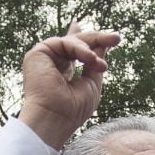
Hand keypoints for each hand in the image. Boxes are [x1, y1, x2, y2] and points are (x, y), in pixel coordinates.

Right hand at [19, 26, 120, 149]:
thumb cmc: (73, 110)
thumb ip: (95, 62)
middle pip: (75, 42)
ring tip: (100, 64)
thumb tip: (103, 44)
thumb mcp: (92, 83)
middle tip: (117, 38)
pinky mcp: (37, 54)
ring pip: (71, 41)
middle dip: (97, 38)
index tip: (102, 35)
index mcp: (62, 73)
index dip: (85, 40)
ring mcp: (43, 59)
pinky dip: (79, 48)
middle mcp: (52, 64)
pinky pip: (63, 42)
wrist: (55, 119)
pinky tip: (90, 58)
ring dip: (90, 49)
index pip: (73, 51)